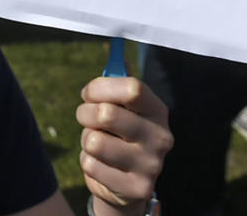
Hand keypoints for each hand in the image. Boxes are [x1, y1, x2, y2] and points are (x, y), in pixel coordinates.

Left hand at [76, 76, 171, 214]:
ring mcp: (152, 165)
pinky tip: (102, 165)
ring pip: (94, 140)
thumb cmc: (118, 134)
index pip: (131, 88)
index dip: (99, 87)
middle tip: (88, 120)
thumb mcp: (122, 108)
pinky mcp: (137, 188)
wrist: (125, 184)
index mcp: (158, 111)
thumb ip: (117, 83)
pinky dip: (88, 162)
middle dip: (85, 113)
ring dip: (86, 140)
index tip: (88, 94)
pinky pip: (90, 164)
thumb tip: (118, 56)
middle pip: (107, 113)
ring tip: (97, 144)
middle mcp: (161, 137)